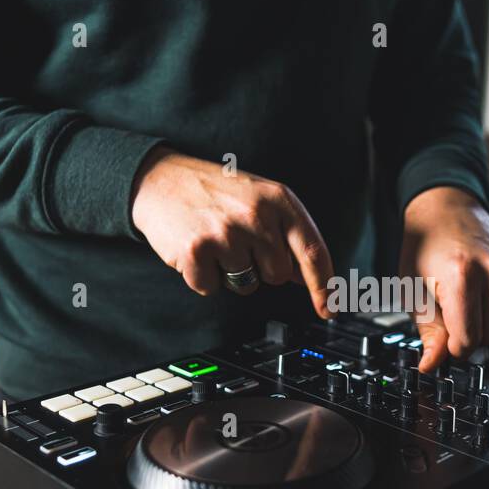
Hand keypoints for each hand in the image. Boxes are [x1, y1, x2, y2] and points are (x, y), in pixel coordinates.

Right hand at [130, 148, 333, 316]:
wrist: (160, 178)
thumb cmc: (214, 190)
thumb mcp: (261, 198)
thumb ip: (288, 234)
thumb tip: (306, 277)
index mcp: (279, 200)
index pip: (313, 252)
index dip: (323, 287)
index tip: (328, 309)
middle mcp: (256, 215)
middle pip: (279, 275)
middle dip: (261, 268)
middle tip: (238, 240)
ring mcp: (226, 234)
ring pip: (247, 285)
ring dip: (231, 273)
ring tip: (216, 240)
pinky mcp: (197, 251)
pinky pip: (212, 288)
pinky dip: (202, 276)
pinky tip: (196, 248)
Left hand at [399, 187, 488, 372]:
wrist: (444, 210)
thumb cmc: (425, 250)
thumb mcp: (414, 291)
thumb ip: (428, 331)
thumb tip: (431, 365)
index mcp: (460, 276)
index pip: (467, 340)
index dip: (453, 346)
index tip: (445, 336)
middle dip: (470, 335)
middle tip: (453, 315)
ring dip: (488, 324)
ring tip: (469, 303)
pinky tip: (484, 291)